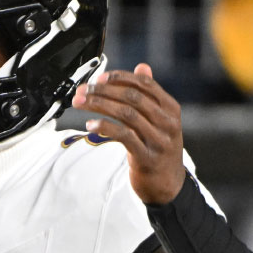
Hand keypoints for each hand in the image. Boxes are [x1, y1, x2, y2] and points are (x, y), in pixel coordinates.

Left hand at [71, 64, 185, 203]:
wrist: (168, 185)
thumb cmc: (159, 149)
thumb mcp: (160, 120)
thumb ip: (150, 94)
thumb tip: (142, 67)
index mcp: (170, 109)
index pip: (145, 84)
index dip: (120, 78)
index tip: (99, 77)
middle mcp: (167, 122)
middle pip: (133, 97)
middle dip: (103, 91)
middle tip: (82, 90)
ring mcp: (158, 140)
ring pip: (126, 114)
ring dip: (99, 105)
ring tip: (81, 103)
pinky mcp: (147, 157)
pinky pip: (123, 136)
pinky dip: (105, 127)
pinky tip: (90, 125)